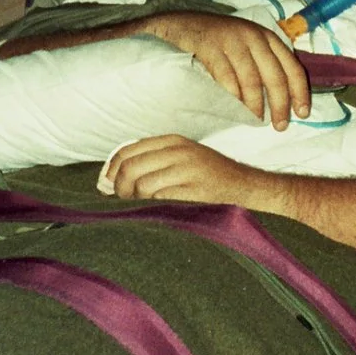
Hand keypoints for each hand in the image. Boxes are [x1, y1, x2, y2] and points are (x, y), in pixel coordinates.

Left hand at [102, 134, 283, 212]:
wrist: (249, 189)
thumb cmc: (211, 179)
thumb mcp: (183, 159)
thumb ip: (150, 163)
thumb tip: (107, 180)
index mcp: (173, 141)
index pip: (127, 151)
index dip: (111, 170)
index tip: (107, 186)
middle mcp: (179, 151)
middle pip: (130, 168)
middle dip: (120, 189)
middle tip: (125, 202)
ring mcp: (188, 170)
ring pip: (142, 186)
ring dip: (136, 202)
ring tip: (144, 209)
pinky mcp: (196, 191)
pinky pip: (160, 200)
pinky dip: (152, 209)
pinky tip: (159, 213)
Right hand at [136, 12, 309, 129]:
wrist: (182, 25)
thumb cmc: (218, 43)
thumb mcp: (247, 47)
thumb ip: (264, 65)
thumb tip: (283, 100)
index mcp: (267, 37)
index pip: (292, 67)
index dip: (300, 92)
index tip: (303, 114)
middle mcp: (253, 37)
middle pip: (275, 76)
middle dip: (280, 104)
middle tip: (279, 126)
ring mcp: (232, 40)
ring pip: (251, 80)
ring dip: (256, 105)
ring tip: (256, 120)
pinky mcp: (210, 47)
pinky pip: (226, 77)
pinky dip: (233, 96)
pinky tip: (235, 109)